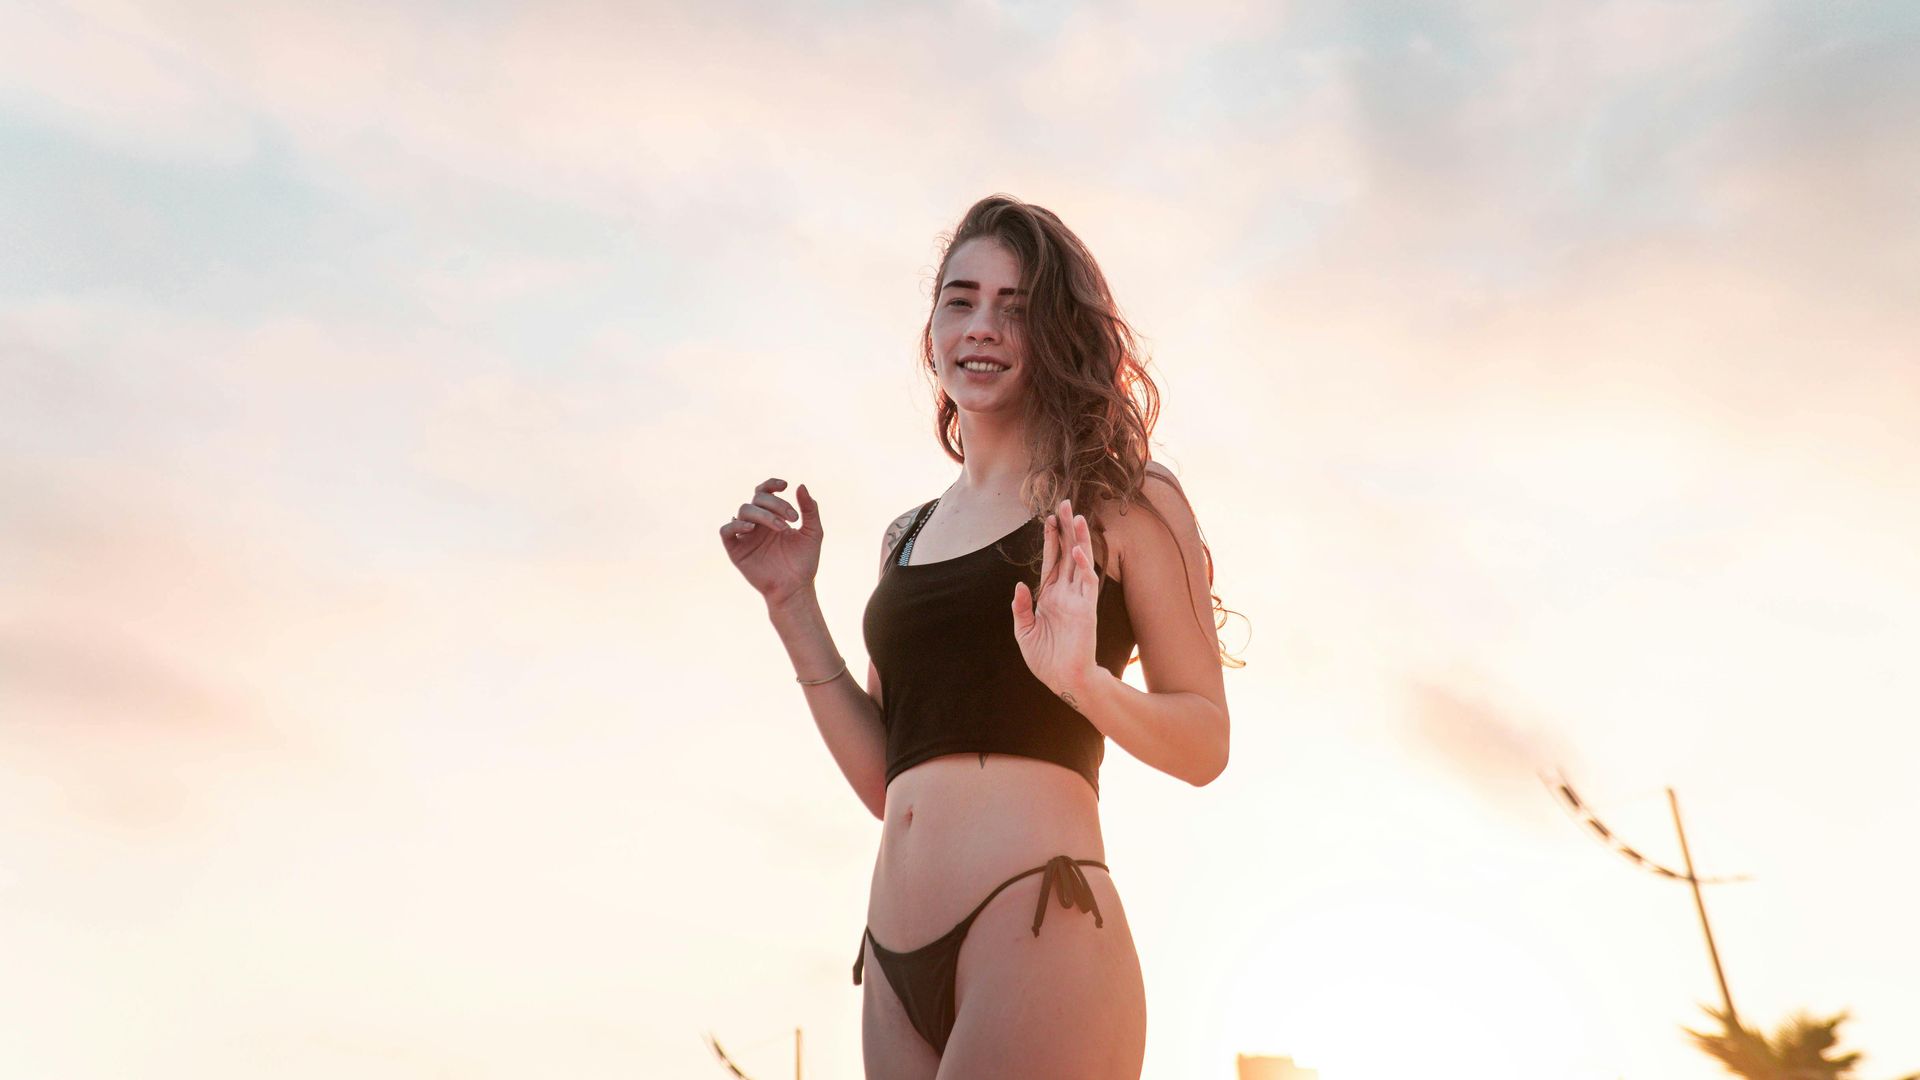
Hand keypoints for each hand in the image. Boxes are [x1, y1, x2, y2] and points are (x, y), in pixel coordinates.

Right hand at [720, 478, 821, 605]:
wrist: (796, 588)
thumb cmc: (804, 562)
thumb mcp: (813, 532)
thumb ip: (809, 510)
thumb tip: (801, 485)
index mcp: (772, 517)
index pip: (764, 493)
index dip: (771, 484)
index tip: (785, 486)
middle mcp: (757, 524)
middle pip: (756, 499)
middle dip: (775, 504)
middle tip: (792, 518)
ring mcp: (746, 536)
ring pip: (743, 511)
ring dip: (763, 514)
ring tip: (781, 527)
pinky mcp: (736, 550)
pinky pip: (726, 530)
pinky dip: (736, 524)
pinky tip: (752, 528)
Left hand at [1011, 498, 1100, 705]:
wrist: (1064, 680)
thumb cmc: (1046, 660)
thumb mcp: (1024, 632)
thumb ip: (1021, 608)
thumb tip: (1019, 586)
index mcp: (1050, 597)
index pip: (1052, 561)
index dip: (1051, 540)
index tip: (1048, 518)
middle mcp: (1065, 593)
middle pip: (1067, 554)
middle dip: (1066, 529)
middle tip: (1066, 504)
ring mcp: (1077, 599)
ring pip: (1081, 562)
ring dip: (1080, 540)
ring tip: (1078, 516)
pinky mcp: (1086, 609)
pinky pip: (1087, 583)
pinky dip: (1083, 566)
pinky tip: (1078, 550)